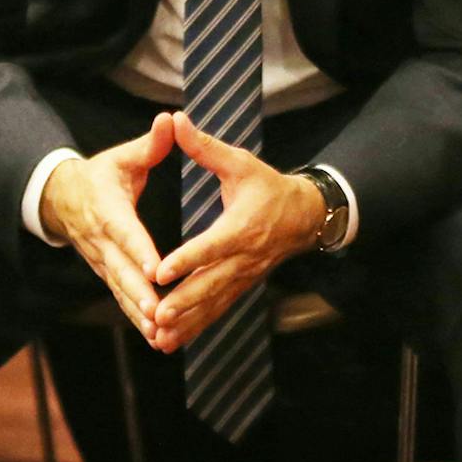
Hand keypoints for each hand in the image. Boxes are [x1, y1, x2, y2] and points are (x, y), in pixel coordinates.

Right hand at [38, 115, 175, 345]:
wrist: (63, 198)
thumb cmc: (102, 174)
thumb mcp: (123, 156)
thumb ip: (150, 144)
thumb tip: (171, 119)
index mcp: (108, 207)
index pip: (124, 230)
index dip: (138, 249)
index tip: (155, 267)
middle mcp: (102, 239)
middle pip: (120, 269)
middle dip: (139, 293)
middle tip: (160, 314)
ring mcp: (101, 260)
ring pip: (120, 290)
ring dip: (138, 313)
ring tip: (159, 333)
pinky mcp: (105, 274)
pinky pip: (121, 298)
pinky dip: (135, 318)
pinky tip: (156, 338)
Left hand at [149, 113, 325, 352]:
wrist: (304, 216)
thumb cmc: (268, 186)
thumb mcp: (240, 162)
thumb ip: (205, 147)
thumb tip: (176, 119)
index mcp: (241, 227)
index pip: (211, 246)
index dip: (188, 259)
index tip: (162, 271)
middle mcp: (243, 258)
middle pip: (211, 284)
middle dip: (184, 302)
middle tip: (157, 315)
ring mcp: (243, 277)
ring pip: (213, 304)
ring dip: (187, 322)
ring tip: (159, 336)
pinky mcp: (240, 287)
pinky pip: (217, 311)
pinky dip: (196, 327)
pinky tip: (172, 341)